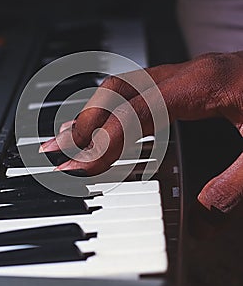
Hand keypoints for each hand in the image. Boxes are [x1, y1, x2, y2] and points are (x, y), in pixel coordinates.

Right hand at [40, 51, 242, 212]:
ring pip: (126, 83)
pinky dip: (115, 107)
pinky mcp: (190, 79)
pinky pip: (141, 88)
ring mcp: (188, 72)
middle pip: (121, 88)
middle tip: (59, 149)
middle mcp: (190, 72)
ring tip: (69, 138)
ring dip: (95, 110)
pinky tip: (105, 123)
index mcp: (206, 83)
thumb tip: (202, 213)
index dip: (107, 137)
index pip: (138, 109)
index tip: (83, 164)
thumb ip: (236, 181)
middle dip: (86, 120)